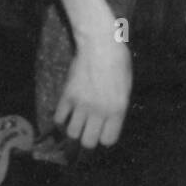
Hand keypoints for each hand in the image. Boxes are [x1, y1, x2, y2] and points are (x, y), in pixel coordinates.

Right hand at [55, 31, 131, 149]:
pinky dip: (61, 120)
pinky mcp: (67, 95)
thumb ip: (117, 108)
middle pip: (88, 142)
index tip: (103, 132)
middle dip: (88, 140)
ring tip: (76, 124)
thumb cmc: (119, 62)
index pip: (108, 141)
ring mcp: (81, 103)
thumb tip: (108, 123)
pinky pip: (59, 118)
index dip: (105, 138)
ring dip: (74, 131)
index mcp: (118, 109)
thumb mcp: (126, 87)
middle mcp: (99, 110)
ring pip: (72, 133)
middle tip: (88, 133)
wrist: (99, 43)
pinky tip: (65, 115)